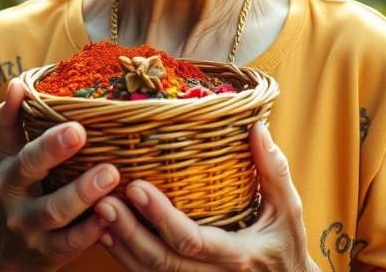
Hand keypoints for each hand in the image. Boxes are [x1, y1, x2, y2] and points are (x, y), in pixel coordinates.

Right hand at [0, 79, 120, 271]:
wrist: (8, 257)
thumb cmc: (18, 197)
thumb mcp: (9, 162)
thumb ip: (11, 124)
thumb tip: (17, 83)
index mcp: (9, 173)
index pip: (21, 146)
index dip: (38, 129)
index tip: (66, 115)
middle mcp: (15, 199)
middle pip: (31, 172)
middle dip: (53, 151)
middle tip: (82, 133)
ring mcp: (31, 229)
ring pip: (55, 211)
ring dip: (82, 192)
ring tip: (111, 173)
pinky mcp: (50, 253)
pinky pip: (71, 243)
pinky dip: (92, 230)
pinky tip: (112, 214)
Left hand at [93, 121, 319, 270]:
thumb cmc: (284, 245)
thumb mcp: (288, 210)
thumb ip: (273, 170)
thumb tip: (256, 127)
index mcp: (236, 255)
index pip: (191, 240)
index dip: (161, 217)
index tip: (137, 187)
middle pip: (160, 261)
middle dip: (129, 231)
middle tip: (102, 198)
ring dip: (120, 244)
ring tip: (97, 210)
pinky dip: (124, 256)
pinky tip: (105, 233)